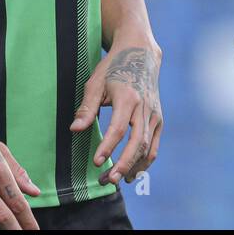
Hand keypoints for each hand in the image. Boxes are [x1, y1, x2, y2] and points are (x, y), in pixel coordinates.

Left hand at [71, 42, 162, 185]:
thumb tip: (74, 130)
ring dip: (132, 166)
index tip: (96, 162)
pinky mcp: (159, 119)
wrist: (140, 54)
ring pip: (147, 147)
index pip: (118, 128)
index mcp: (127, 97)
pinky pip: (154, 145)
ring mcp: (154, 114)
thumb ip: (87, 108)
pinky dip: (144, 161)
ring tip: (116, 180)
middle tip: (108, 180)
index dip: (108, 147)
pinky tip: (131, 172)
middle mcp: (144, 107)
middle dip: (123, 164)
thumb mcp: (95, 83)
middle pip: (137, 142)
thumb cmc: (113, 68)